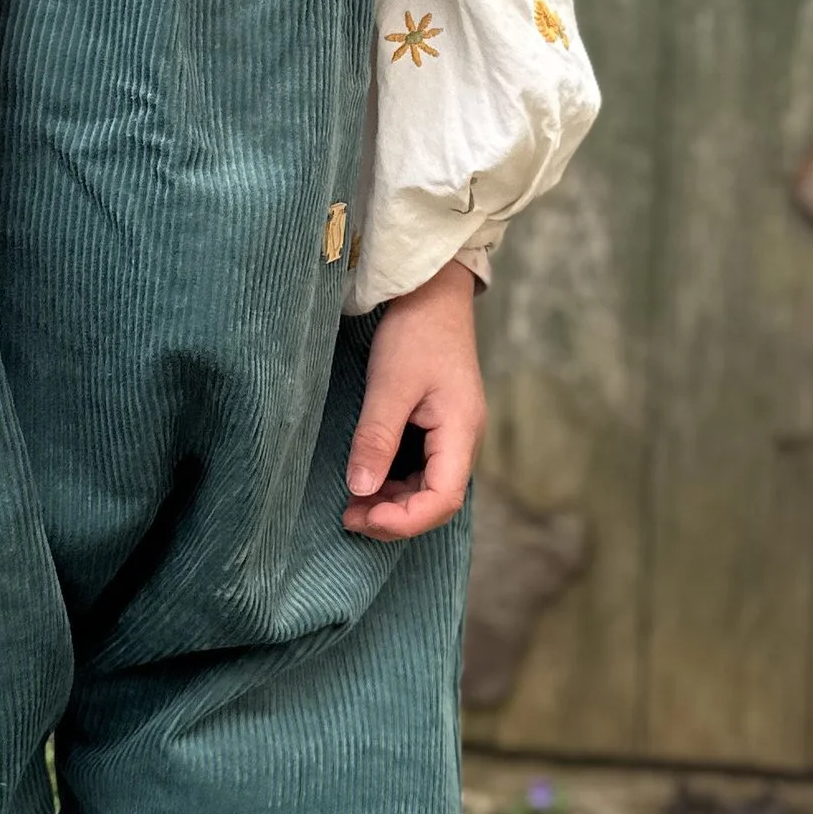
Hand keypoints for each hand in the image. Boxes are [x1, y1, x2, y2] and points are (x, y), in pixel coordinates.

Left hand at [343, 258, 485, 540]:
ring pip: (428, 487)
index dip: (405, 520)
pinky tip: (367, 478)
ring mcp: (453, 434)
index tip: (363, 518)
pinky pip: (421, 468)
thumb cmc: (415, 332)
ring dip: (393, 501)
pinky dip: (395, 481)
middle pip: (437, 500)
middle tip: (349, 516)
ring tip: (352, 503)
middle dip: (395, 516)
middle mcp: (464, 440)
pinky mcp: (439, 426)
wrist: (432, 293)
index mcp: (461, 432)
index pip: (443, 500)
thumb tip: (361, 491)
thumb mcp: (390, 385)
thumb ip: (376, 439)